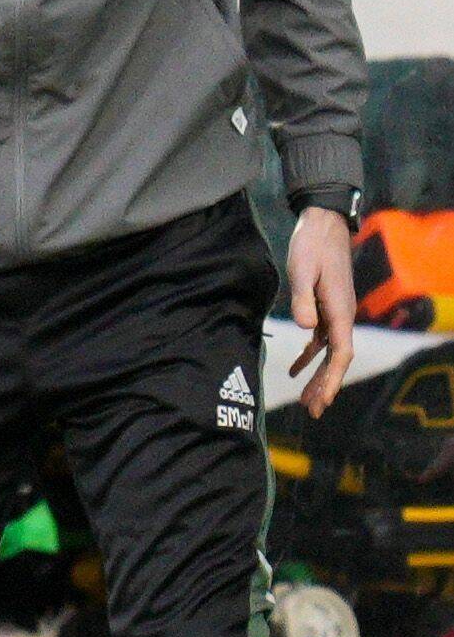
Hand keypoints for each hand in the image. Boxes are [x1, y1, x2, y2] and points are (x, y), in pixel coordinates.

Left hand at [286, 206, 356, 417]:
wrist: (321, 226)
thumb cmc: (311, 247)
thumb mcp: (302, 270)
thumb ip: (303, 299)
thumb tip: (307, 329)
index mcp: (340, 311)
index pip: (341, 353)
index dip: (332, 378)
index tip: (322, 399)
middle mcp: (342, 315)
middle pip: (336, 359)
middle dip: (325, 386)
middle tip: (313, 411)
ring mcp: (334, 313)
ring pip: (328, 353)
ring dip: (317, 376)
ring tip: (306, 400)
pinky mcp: (324, 307)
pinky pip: (320, 340)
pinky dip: (308, 357)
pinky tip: (294, 370)